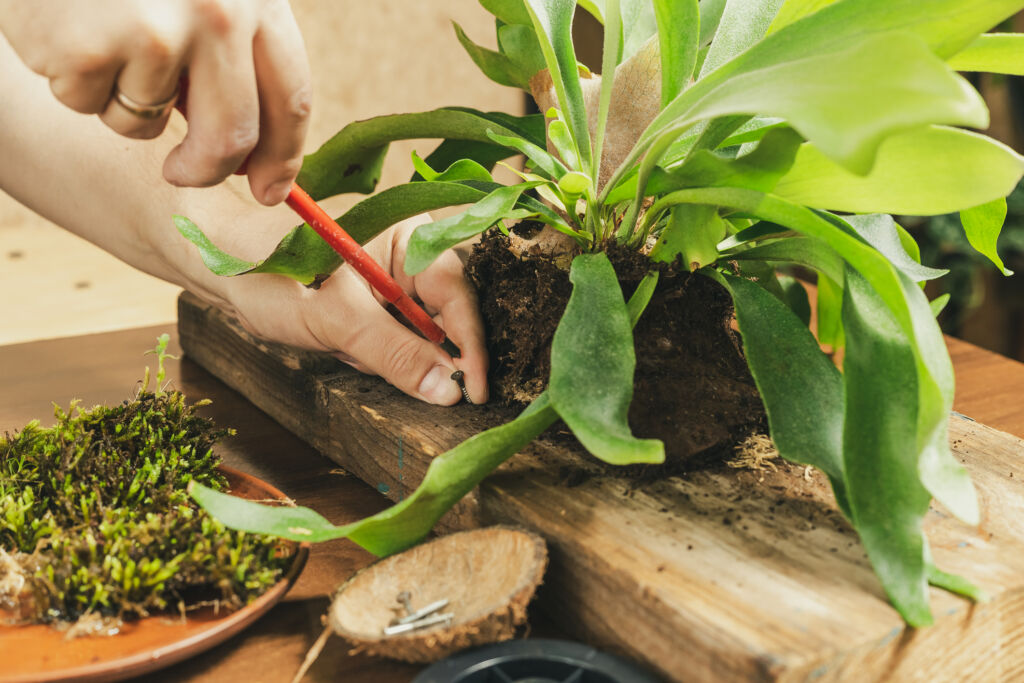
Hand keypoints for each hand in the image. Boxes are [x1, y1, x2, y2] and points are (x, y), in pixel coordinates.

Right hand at [0, 0, 310, 205]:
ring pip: (150, 124)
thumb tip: (246, 158)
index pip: (291, 97)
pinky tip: (70, 31)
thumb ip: (230, 60)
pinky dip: (77, 85)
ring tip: (103, 40)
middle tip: (183, 174)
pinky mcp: (93, 49)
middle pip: (233, 135)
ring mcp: (156, 31)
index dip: (283, 156)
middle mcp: (218, 13)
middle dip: (209, 170)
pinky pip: (93, 107)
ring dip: (124, 104)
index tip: (271, 192)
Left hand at [226, 217, 489, 405]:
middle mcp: (410, 254)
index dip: (470, 347)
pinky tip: (336, 341)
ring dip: (384, 355)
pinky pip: (393, 342)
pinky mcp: (377, 302)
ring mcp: (394, 279)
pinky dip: (369, 353)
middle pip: (442, 320)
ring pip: (416, 338)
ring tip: (338, 341)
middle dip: (411, 351)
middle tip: (368, 357)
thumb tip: (448, 391)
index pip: (458, 295)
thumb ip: (393, 353)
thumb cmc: (268, 270)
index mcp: (410, 236)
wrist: (216, 262)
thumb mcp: (333, 318)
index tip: (474, 392)